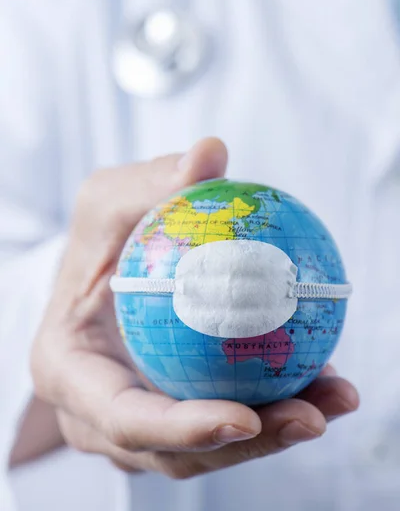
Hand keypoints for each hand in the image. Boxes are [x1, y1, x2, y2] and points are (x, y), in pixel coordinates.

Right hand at [31, 138, 358, 478]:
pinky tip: (321, 375)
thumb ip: (149, 182)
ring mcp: (141, 419)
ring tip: (334, 395)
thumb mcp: (106, 201)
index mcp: (72, 374)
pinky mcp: (176, 409)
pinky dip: (274, 402)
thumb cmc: (94, 241)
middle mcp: (103, 414)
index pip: (123, 417)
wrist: (99, 273)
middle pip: (177, 449)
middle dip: (248, 443)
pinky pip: (227, 413)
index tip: (243, 415)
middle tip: (312, 414)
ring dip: (276, 430)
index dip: (182, 428)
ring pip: (210, 445)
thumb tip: (211, 153)